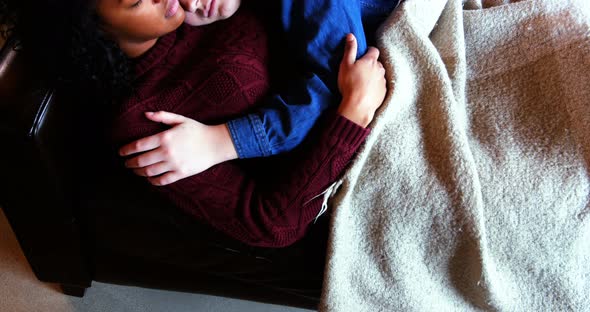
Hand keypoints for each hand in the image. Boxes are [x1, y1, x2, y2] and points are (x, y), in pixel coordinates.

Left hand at [118, 111, 237, 185]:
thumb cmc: (198, 130)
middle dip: (130, 163)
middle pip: (141, 161)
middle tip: (126, 163)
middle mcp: (167, 152)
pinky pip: (162, 180)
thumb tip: (146, 114)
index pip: (138, 146)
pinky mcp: (181, 173)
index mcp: (164, 137)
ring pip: (149, 172)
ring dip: (138, 172)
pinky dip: (152, 181)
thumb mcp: (180, 119)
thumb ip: (162, 116)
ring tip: (135, 171)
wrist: (216, 143)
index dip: (126, 150)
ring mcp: (173, 164)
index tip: (121, 152)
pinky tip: (149, 178)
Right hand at [337, 33, 386, 127]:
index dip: (368, 51)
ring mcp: (383, 81)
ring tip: (363, 82)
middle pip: (377, 63)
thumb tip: (351, 35)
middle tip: (360, 70)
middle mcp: (380, 69)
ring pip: (379, 74)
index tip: (362, 55)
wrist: (358, 106)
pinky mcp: (384, 92)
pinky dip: (375, 86)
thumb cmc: (350, 84)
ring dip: (373, 76)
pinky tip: (367, 91)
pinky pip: (380, 86)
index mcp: (370, 61)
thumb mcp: (346, 64)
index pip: (374, 50)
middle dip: (371, 64)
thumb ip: (350, 49)